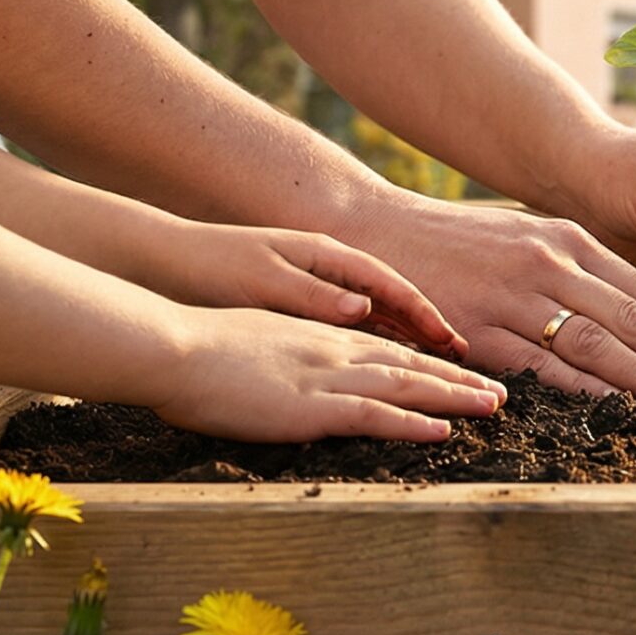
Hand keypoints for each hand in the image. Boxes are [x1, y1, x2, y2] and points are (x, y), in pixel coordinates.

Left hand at [141, 220, 467, 354]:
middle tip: (472, 370)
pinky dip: (379, 351)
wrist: (163, 264)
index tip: (455, 345)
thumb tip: (365, 309)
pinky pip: (354, 333)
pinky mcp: (301, 312)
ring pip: (379, 325)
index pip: (393, 288)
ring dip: (413, 349)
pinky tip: (392, 375)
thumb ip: (314, 296)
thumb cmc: (211, 268)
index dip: (427, 318)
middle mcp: (330, 274)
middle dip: (435, 340)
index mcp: (328, 258)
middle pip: (396, 308)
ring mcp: (318, 293)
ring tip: (447, 376)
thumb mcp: (263, 279)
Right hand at [154, 307, 507, 443]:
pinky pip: (374, 415)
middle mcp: (334, 352)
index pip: (389, 350)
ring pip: (407, 386)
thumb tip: (298, 376)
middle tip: (500, 391)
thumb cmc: (197, 348)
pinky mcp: (311, 405)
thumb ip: (287, 358)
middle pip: (411, 365)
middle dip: (458, 379)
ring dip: (454, 398)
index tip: (462, 372)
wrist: (171, 345)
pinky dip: (412, 423)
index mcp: (320, 337)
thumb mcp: (256, 342)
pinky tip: (443, 431)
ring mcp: (326, 377)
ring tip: (493, 407)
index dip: (430, 362)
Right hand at [342, 193, 635, 400]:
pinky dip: (585, 388)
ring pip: (599, 343)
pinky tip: (618, 408)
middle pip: (633, 320)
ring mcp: (516, 295)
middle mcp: (550, 263)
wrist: (375, 231)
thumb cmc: (456, 242)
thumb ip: (574, 270)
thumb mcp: (526, 237)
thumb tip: (627, 316)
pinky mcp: (480, 327)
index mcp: (568, 239)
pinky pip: (544, 363)